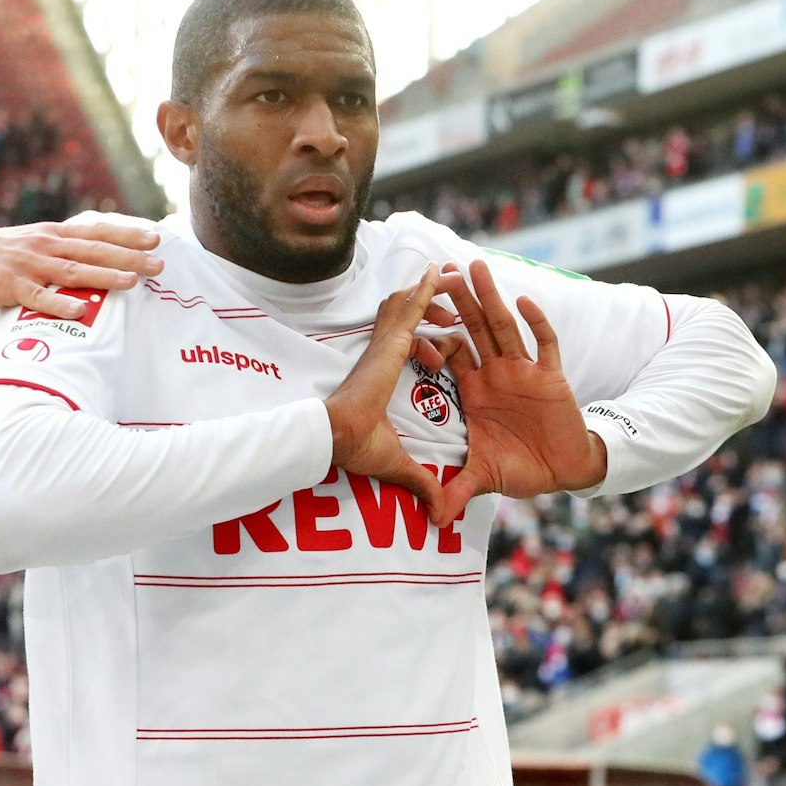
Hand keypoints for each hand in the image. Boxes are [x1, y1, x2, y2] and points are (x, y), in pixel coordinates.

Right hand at [0, 220, 162, 316]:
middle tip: (160, 263)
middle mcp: (43, 245)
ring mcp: (28, 265)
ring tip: (133, 282)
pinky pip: (39, 297)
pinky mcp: (10, 286)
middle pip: (93, 250)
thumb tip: (88, 256)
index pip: (95, 231)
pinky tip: (81, 308)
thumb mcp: (28, 245)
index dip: (126, 234)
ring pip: (73, 270)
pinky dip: (60, 302)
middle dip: (129, 256)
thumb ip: (56, 250)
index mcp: (50, 234)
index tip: (155, 237)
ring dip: (105, 275)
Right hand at [324, 266, 458, 519]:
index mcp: (380, 375)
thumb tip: (439, 513)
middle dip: (427, 302)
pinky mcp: (390, 342)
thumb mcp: (397, 462)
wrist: (335, 437)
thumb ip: (421, 480)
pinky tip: (440, 272)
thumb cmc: (356, 447)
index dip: (423, 337)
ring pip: (406, 304)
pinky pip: (411, 307)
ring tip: (450, 277)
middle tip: (450, 295)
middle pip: (403, 314)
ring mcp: (384, 345)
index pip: (402, 343)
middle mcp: (381, 353)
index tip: (442, 344)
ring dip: (429, 290)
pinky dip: (426, 288)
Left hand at [437, 258, 605, 521]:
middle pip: (473, 329)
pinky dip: (535, 323)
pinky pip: (544, 345)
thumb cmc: (523, 467)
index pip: (449, 353)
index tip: (415, 316)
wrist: (563, 471)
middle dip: (460, 300)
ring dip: (491, 298)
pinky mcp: (551, 377)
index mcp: (475, 390)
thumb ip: (456, 491)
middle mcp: (497, 374)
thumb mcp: (482, 477)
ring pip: (504, 327)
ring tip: (476, 267)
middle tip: (444, 269)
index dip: (433, 335)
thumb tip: (432, 520)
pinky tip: (524, 302)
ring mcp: (524, 372)